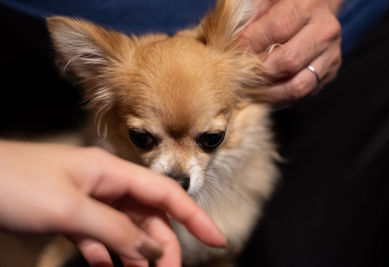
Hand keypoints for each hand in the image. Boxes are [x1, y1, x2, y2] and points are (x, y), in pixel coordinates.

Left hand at [0, 141, 225, 266]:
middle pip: (147, 216)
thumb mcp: (70, 210)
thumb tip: (154, 250)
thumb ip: (116, 230)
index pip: (163, 193)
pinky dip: (105, 254)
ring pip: (125, 228)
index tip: (216, 239)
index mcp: (110, 172)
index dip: (193, 215)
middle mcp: (104, 184)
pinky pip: (98, 237)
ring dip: (135, 254)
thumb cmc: (15, 183)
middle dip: (161, 245)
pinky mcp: (70, 214)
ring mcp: (87, 200)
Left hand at [240, 0, 343, 103]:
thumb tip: (231, 40)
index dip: (251, 43)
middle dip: (258, 72)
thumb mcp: (266, 1)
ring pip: (298, 85)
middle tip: (238, 76)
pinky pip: (302, 95)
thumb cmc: (281, 4)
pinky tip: (263, 93)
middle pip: (289, 61)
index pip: (278, 28)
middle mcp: (325, 31)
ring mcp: (331, 55)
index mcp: (309, 6)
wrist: (316, 8)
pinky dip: (279, 98)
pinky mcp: (329, 74)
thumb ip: (251, 15)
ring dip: (269, 92)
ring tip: (249, 90)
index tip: (232, 51)